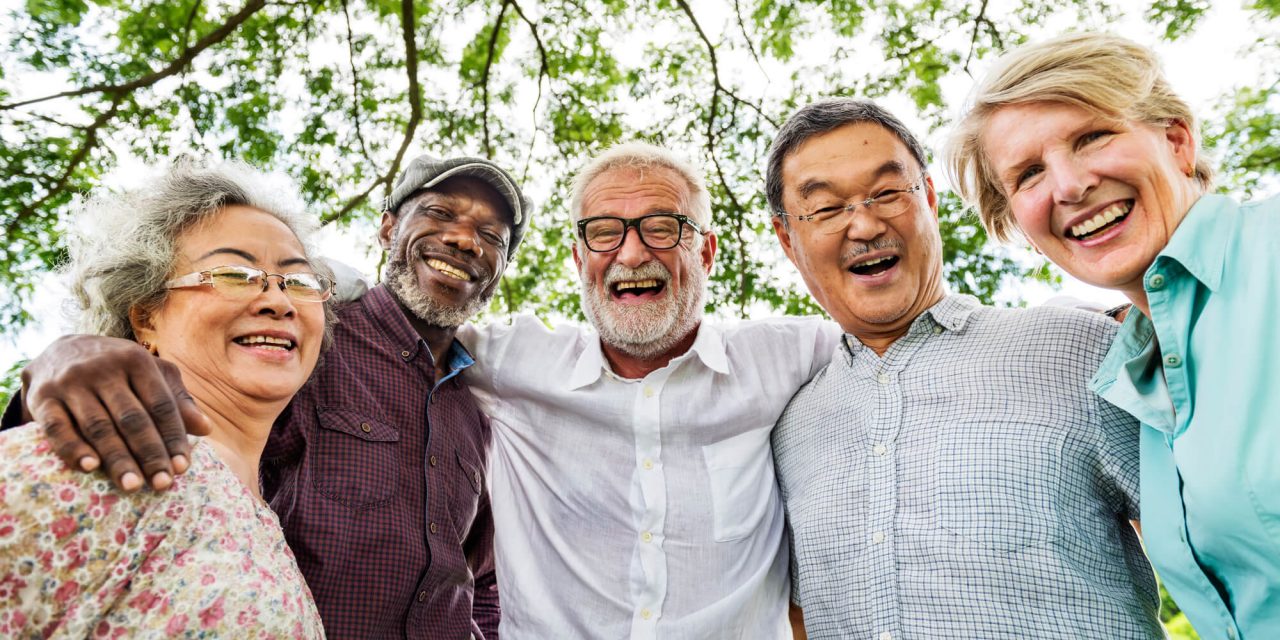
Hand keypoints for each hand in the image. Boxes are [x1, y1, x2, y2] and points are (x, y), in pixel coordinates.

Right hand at [22, 334, 212, 490]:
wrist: (57, 350)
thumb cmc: (116, 369)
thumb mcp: (149, 373)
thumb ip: (177, 399)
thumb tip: (206, 429)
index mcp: (136, 360)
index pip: (161, 404)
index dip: (173, 437)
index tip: (183, 467)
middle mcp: (103, 368)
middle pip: (132, 417)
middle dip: (150, 453)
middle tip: (163, 483)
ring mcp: (71, 383)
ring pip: (98, 426)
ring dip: (117, 458)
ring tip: (133, 485)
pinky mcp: (42, 398)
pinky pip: (57, 428)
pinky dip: (73, 448)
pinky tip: (89, 468)